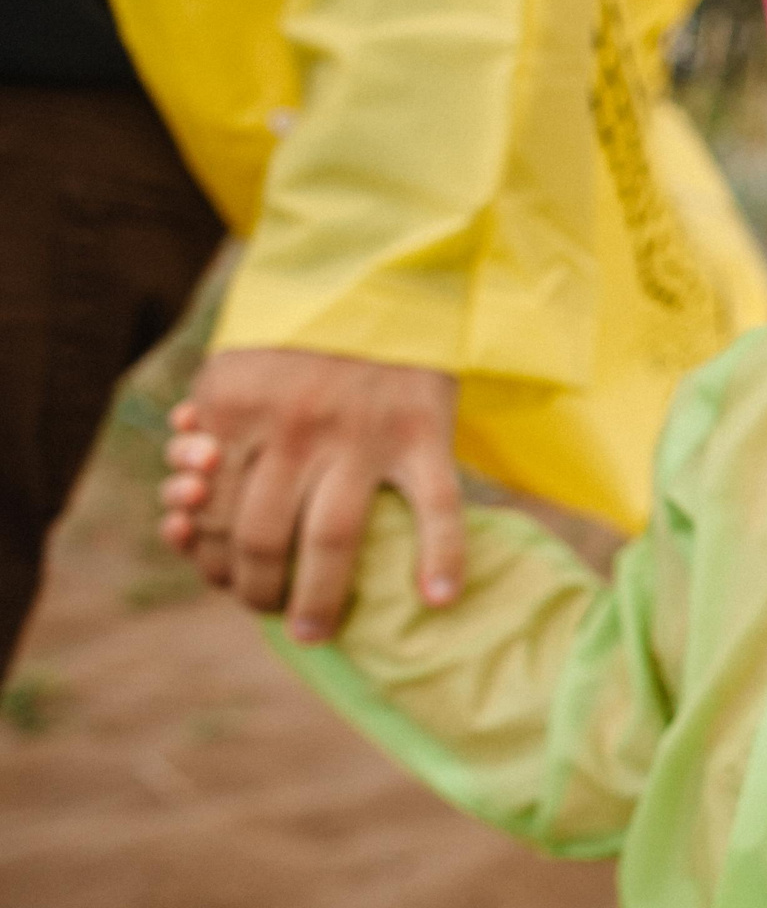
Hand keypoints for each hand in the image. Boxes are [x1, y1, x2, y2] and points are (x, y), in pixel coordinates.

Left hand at [158, 349, 462, 641]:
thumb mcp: (236, 370)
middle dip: (256, 590)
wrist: (379, 275)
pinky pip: (435, 508)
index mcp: (234, 408)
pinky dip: (441, 558)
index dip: (211, 558)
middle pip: (263, 537)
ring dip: (319, 599)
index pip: (211, 510)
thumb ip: (208, 433)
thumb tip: (184, 508)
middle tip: (269, 613)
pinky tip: (437, 600)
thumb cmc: (301, 336)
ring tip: (315, 632)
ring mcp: (360, 434)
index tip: (224, 580)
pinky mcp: (420, 433)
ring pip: (331, 540)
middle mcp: (291, 426)